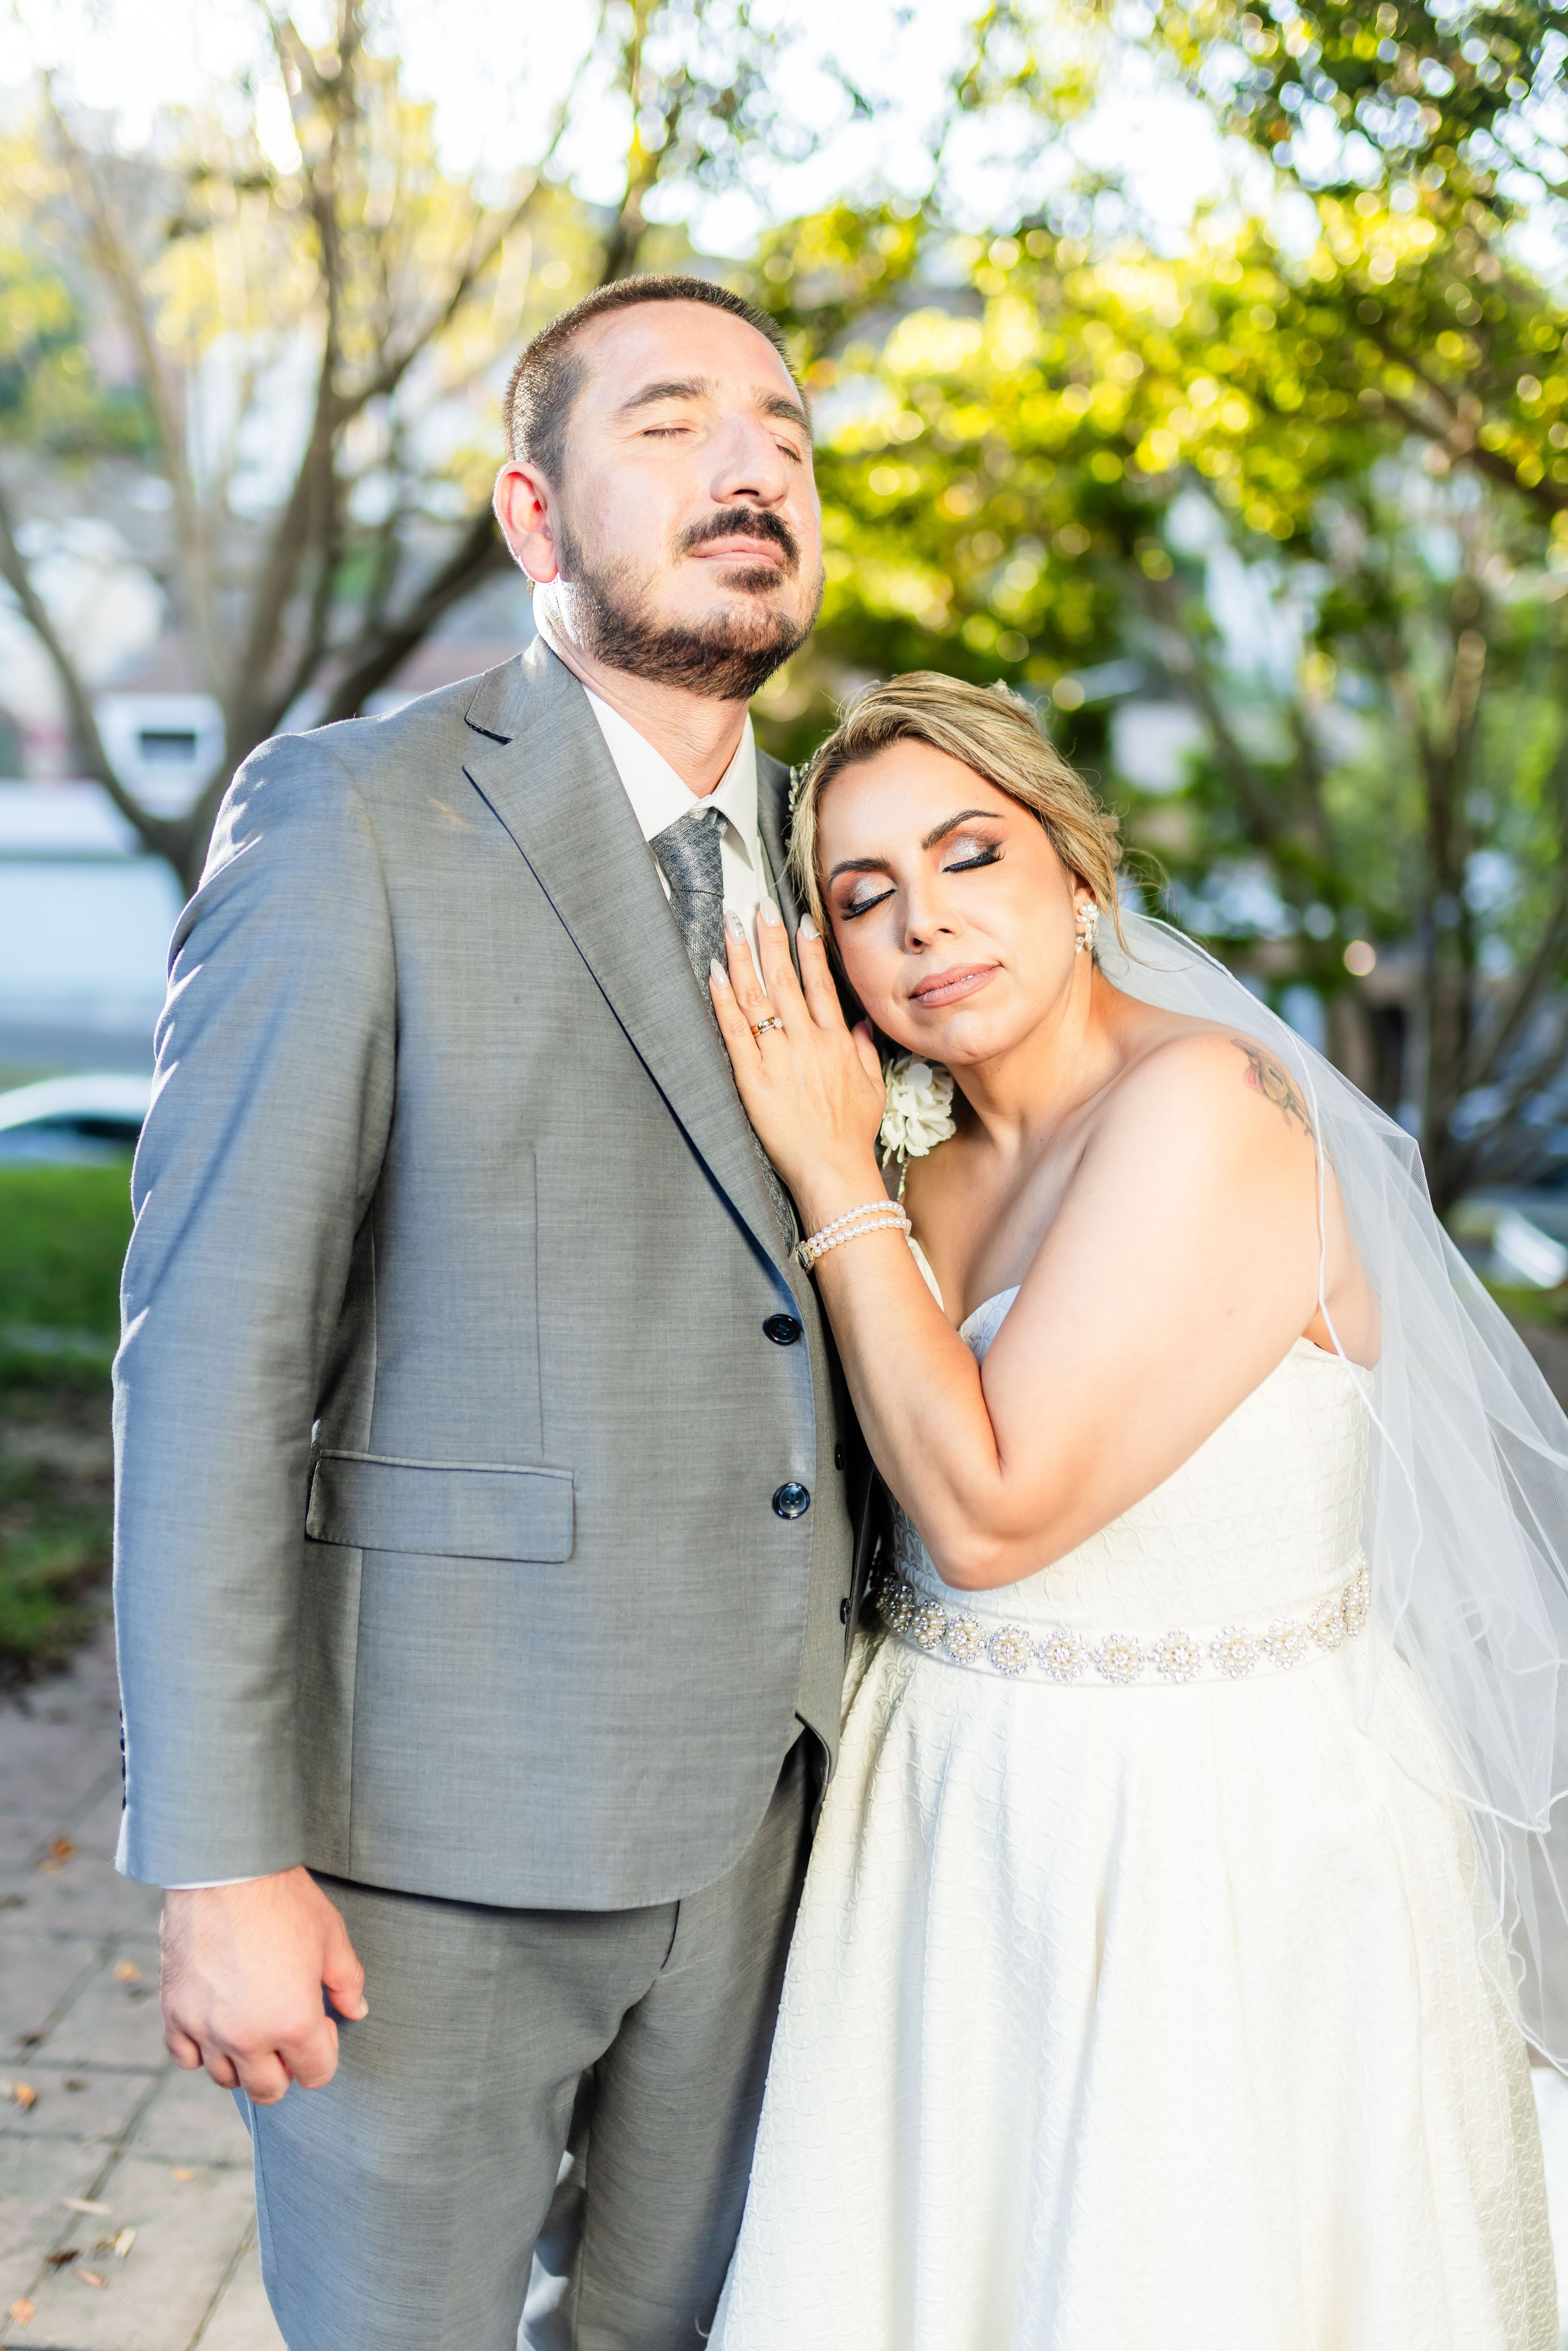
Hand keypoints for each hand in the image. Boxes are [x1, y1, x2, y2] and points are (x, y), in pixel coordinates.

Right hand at [160, 1865, 367, 2104]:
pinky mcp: (175, 2013)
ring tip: (253, 2025)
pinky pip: (185, 2058)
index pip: (317, 2074)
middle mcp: (247, 2037)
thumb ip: (348, 1982)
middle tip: (287, 2033)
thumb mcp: (331, 1937)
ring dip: (244, 2062)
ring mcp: (206, 2028)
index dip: (325, 2050)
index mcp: (294, 2022)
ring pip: (226, 2079)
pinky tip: (216, 2025)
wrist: (226, 1870)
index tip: (321, 2022)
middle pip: (269, 2090)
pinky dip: (200, 2051)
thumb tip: (356, 2011)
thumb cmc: (284, 1901)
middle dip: (286, 2069)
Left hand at [709, 905, 885, 1220]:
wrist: (834, 1170)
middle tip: (759, 906)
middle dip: (771, 938)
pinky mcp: (753, 1077)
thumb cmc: (852, 1136)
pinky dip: (723, 999)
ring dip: (742, 956)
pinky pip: (734, 1030)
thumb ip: (864, 1051)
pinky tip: (713, 972)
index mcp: (836, 1042)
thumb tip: (858, 1023)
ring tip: (732, 925)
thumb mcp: (873, 1089)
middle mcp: (808, 1042)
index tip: (802, 921)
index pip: (822, 984)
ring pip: (757, 996)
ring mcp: (779, 1057)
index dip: (810, 950)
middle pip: (786, 979)